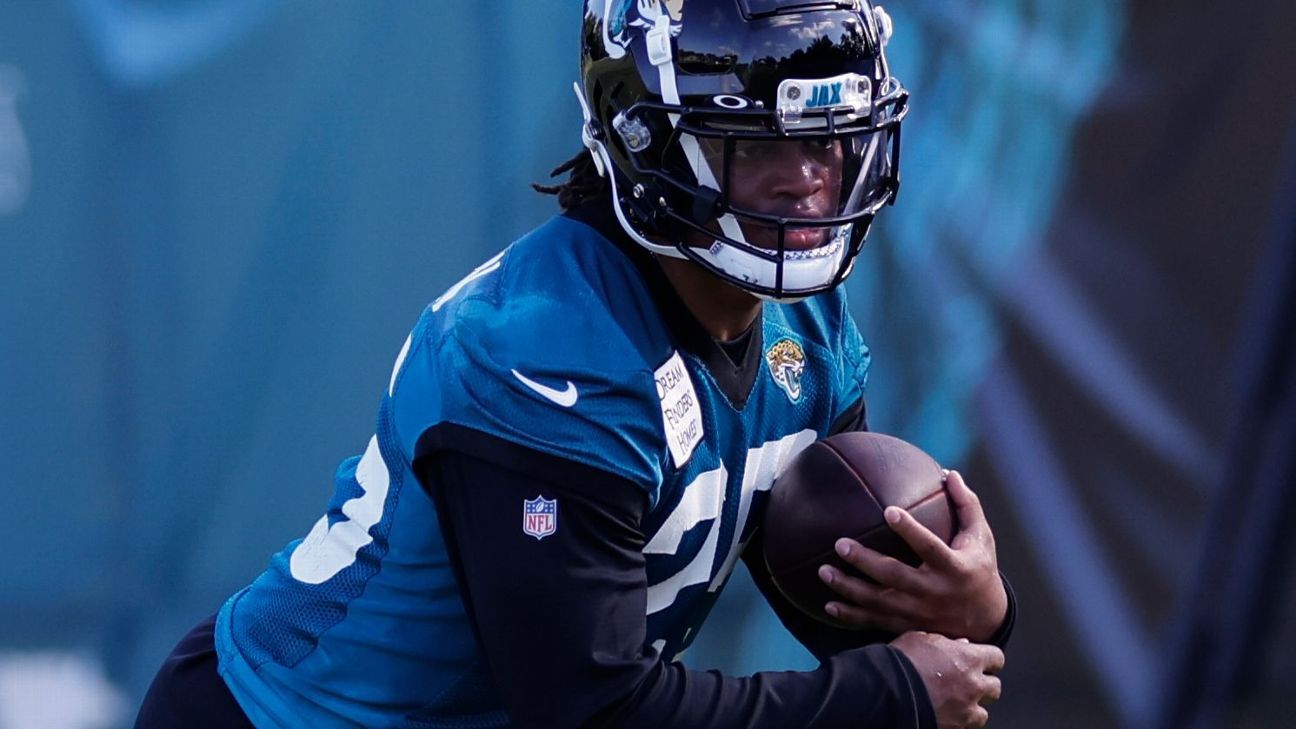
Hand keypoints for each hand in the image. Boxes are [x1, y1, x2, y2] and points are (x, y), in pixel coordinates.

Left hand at [817, 470, 1008, 640]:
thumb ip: (967, 506)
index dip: (910, 530)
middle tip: (840, 544)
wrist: (986, 620)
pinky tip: (829, 605)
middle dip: (865, 562)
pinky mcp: (907, 625)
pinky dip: (851, 615)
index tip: (888, 510)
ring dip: (848, 588)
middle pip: (894, 576)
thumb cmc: (979, 568)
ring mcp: (918, 612)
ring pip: (879, 601)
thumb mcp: (982, 538)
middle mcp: (934, 592)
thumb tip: (949, 473)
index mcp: (954, 568)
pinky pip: (875, 621)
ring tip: (823, 571)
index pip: (930, 547)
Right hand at [891, 631, 1003, 728]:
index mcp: (969, 659)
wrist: (888, 691)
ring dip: (974, 708)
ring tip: (958, 704)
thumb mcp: (921, 639)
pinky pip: (966, 727)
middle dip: (984, 685)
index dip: (989, 659)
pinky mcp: (955, 727)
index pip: (997, 658)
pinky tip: (947, 715)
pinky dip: (960, 722)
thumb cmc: (903, 662)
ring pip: (984, 713)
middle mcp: (974, 685)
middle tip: (968, 682)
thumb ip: (945, 642)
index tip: (981, 660)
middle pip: (995, 688)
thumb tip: (960, 644)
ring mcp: (966, 710)